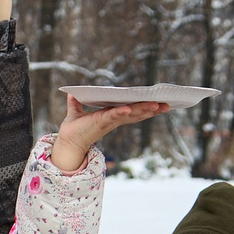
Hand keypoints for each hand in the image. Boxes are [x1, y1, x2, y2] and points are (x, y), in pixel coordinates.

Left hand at [48, 95, 169, 171]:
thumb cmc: (73, 129)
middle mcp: (114, 119)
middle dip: (152, 109)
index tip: (158, 102)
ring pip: (130, 114)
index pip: (132, 109)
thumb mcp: (76, 112)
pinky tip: (128, 108)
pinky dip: (121, 111)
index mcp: (112, 115)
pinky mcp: (101, 121)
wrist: (66, 140)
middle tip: (168, 104)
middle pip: (137, 113)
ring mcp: (109, 120)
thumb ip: (76, 103)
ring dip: (144, 109)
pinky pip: (114, 115)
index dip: (145, 106)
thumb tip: (71, 93)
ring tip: (159, 105)